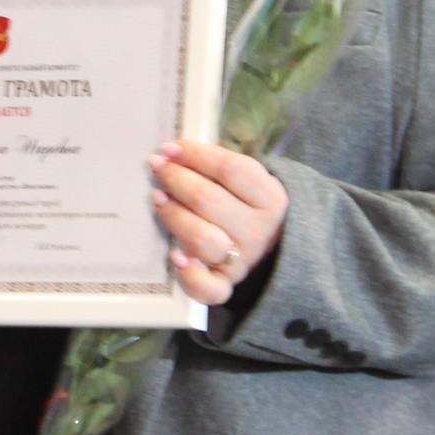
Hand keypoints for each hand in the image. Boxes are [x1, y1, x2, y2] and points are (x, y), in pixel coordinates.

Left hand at [150, 140, 288, 306]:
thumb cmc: (248, 206)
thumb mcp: (249, 183)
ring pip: (202, 239)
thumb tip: (172, 152)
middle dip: (176, 178)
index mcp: (270, 198)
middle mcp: (258, 230)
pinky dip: (189, 274)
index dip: (196, 154)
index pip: (232, 169)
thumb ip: (219, 167)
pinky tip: (175, 255)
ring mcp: (242, 260)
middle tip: (157, 166)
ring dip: (174, 215)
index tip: (170, 147)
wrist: (277, 251)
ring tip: (158, 198)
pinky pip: (207, 288)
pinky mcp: (226, 284)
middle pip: (209, 200)